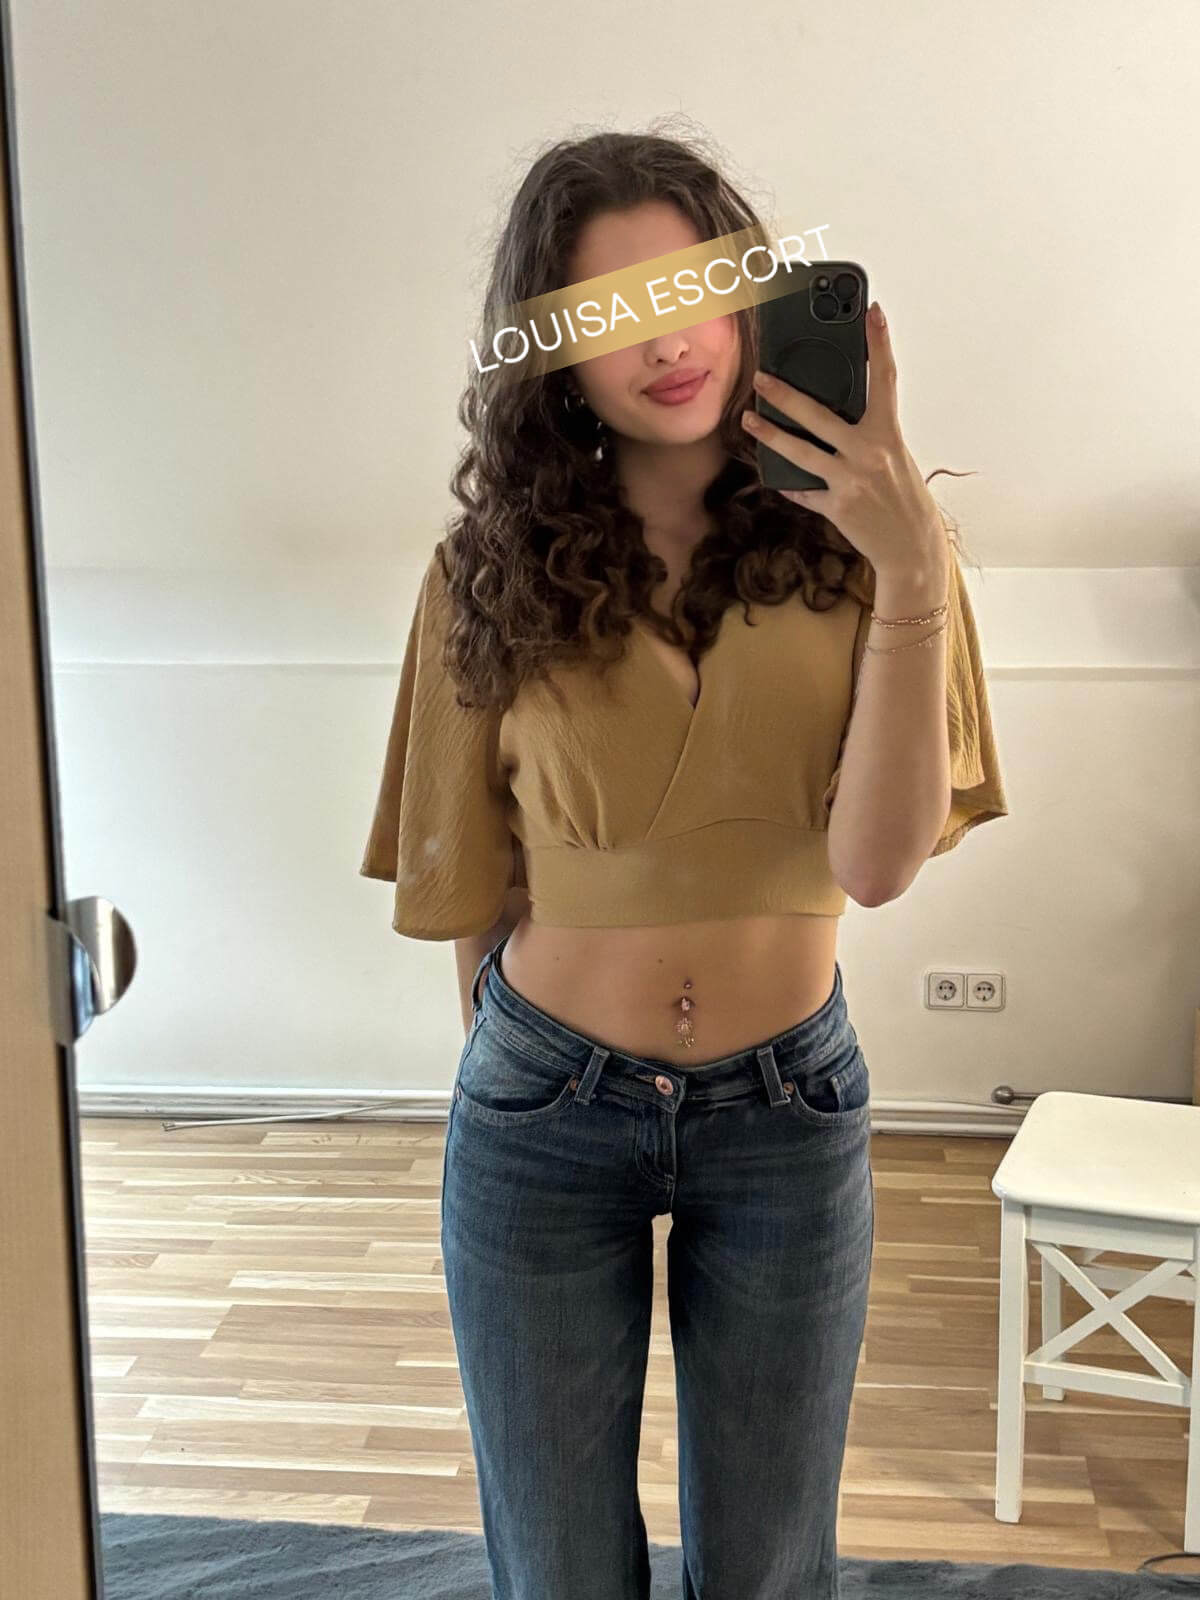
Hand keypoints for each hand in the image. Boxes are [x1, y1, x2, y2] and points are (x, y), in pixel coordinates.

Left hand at [742, 302, 946, 576]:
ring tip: (748, 419)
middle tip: (762, 377)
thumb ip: (869, 435)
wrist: (911, 547)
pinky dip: (790, 484)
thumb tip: (838, 414)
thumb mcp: (894, 457)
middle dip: (786, 395)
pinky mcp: (836, 507)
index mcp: (888, 435)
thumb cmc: (904, 498)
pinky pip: (803, 491)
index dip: (879, 343)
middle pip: (819, 415)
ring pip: (800, 452)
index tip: (872, 311)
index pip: (884, 379)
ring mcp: (849, 482)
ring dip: (770, 435)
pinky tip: (775, 476)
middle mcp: (868, 455)